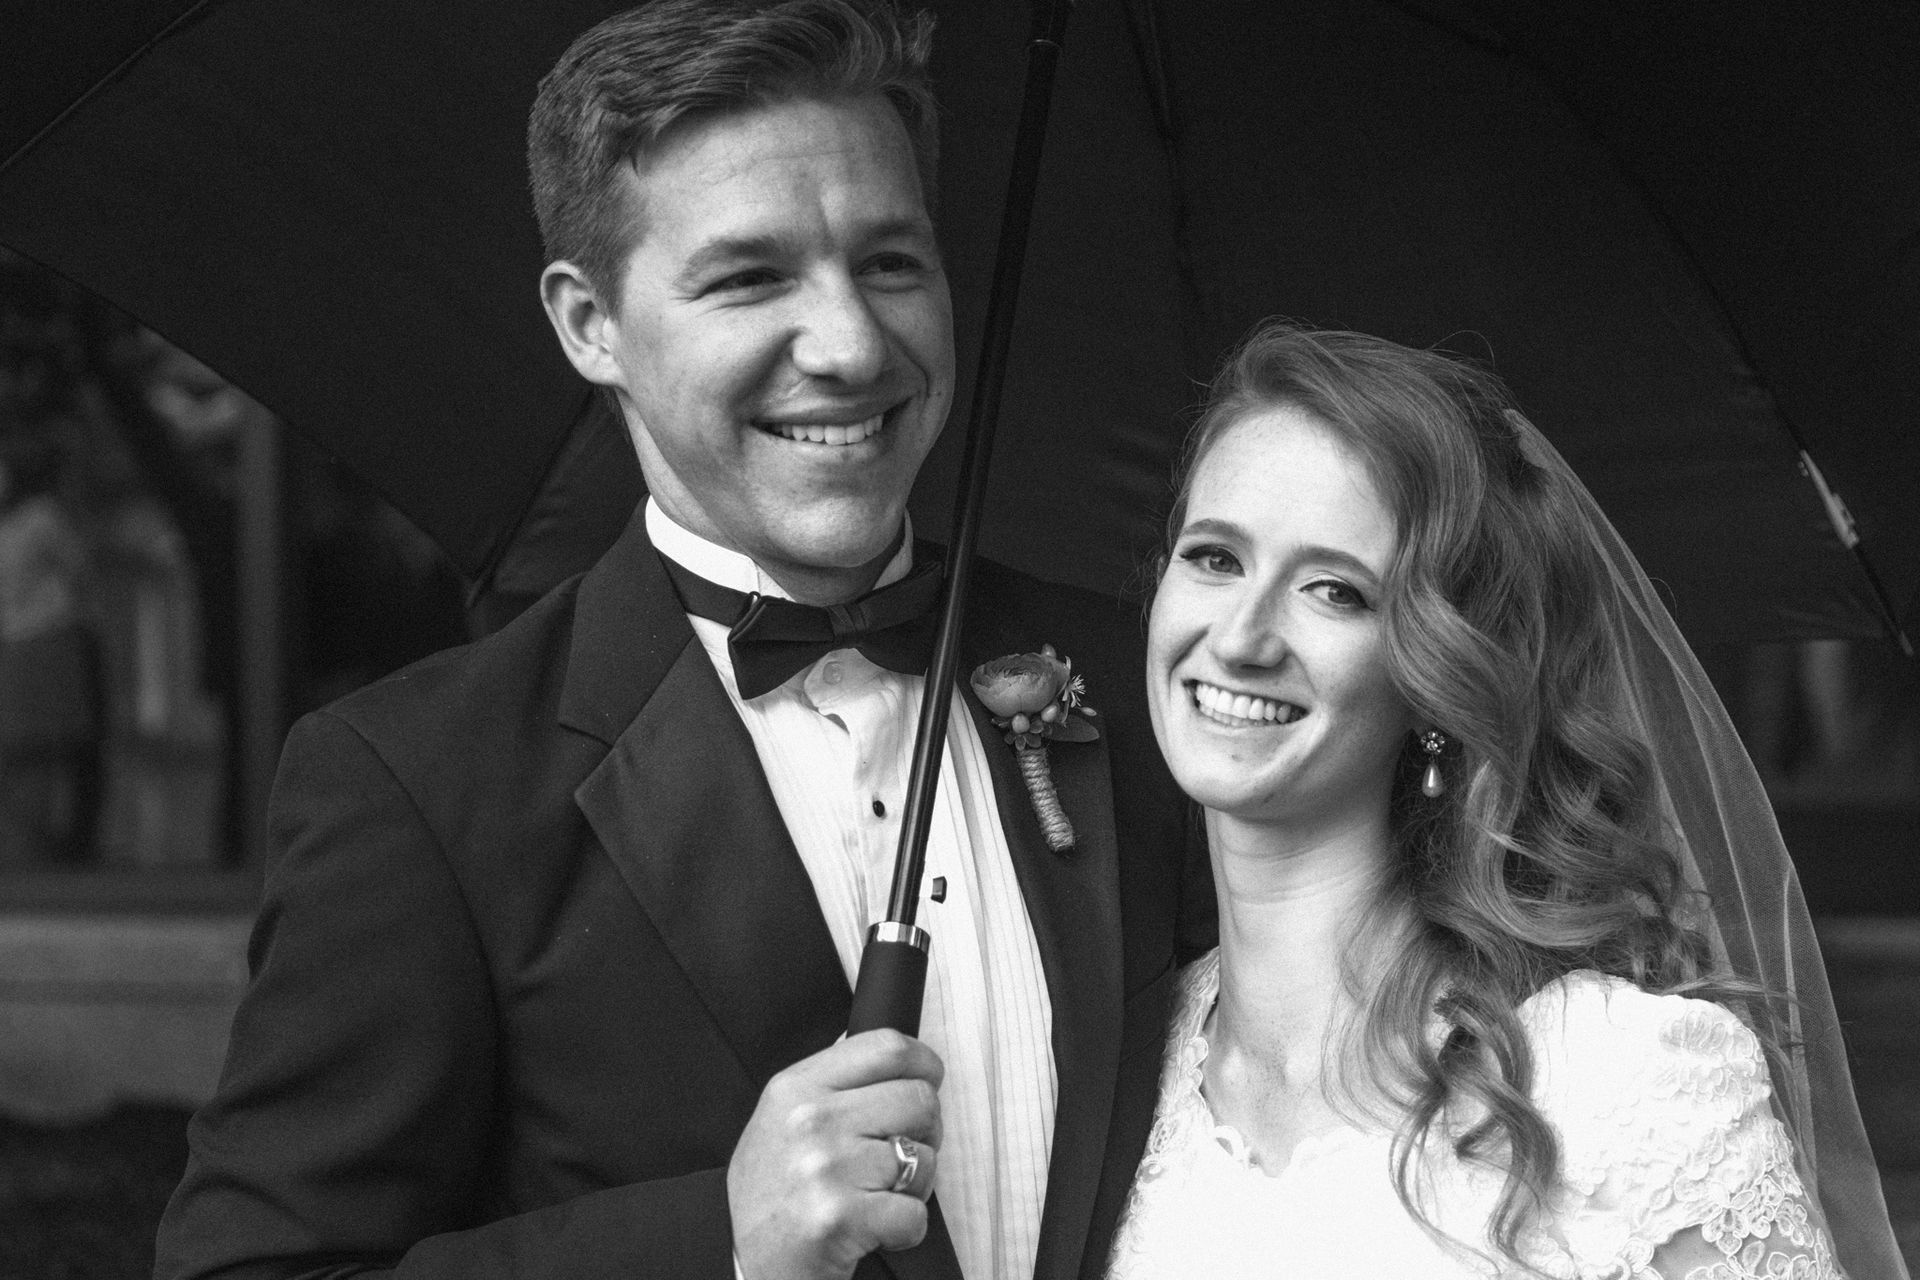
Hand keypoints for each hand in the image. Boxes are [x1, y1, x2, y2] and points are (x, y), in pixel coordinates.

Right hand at [728, 1029, 943, 1279]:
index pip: (887, 1047)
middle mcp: (810, 1120)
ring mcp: (825, 1168)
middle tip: (900, 1154)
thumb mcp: (781, 1117)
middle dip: (926, 1130)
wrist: (747, 1263)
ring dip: (916, 1184)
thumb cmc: (772, 1194)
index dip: (924, 1064)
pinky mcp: (840, 1217)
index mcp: (797, 1086)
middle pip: (918, 1099)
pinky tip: (876, 1227)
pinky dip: (907, 1227)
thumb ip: (831, 1082)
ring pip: (924, 1157)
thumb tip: (887, 1053)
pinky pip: (915, 1212)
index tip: (928, 1080)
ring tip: (880, 1194)